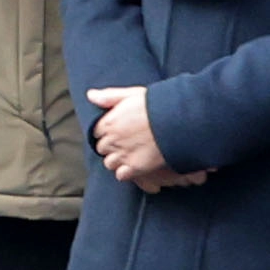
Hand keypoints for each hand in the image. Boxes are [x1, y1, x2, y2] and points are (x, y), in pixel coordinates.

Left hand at [85, 84, 200, 189]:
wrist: (179, 121)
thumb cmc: (158, 106)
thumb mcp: (132, 94)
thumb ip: (109, 97)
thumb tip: (90, 95)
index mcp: (108, 122)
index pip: (97, 132)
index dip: (107, 132)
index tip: (118, 131)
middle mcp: (112, 140)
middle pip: (102, 148)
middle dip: (112, 146)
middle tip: (126, 143)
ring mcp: (123, 155)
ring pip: (109, 163)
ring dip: (117, 160)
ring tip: (131, 154)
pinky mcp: (135, 167)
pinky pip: (121, 175)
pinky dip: (126, 172)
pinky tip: (135, 165)